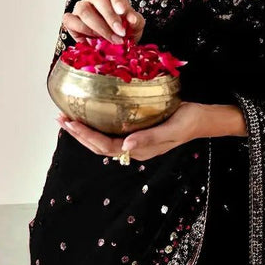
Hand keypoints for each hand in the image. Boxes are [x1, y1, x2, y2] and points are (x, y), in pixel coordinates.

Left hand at [56, 101, 204, 162]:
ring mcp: (135, 139)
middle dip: (78, 134)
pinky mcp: (138, 129)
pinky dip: (97, 124)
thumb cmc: (188, 122)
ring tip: (68, 118)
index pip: (106, 146)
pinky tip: (91, 115)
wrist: (203, 119)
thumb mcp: (171, 129)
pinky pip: (112, 131)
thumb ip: (149, 138)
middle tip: (61, 118)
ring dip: (84, 131)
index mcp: (139, 149)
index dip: (86, 137)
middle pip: (99, 145)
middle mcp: (133, 147)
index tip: (71, 123)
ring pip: (103, 139)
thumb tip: (125, 146)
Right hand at [62, 0, 145, 44]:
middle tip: (120, 32)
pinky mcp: (70, 20)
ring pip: (84, 10)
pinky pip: (71, 21)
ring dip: (100, 27)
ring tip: (112, 39)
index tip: (123, 12)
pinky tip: (94, 39)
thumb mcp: (135, 26)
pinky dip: (84, 31)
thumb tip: (132, 19)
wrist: (114, 45)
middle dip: (109, 15)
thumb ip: (135, 21)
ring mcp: (80, 6)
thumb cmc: (124, 30)